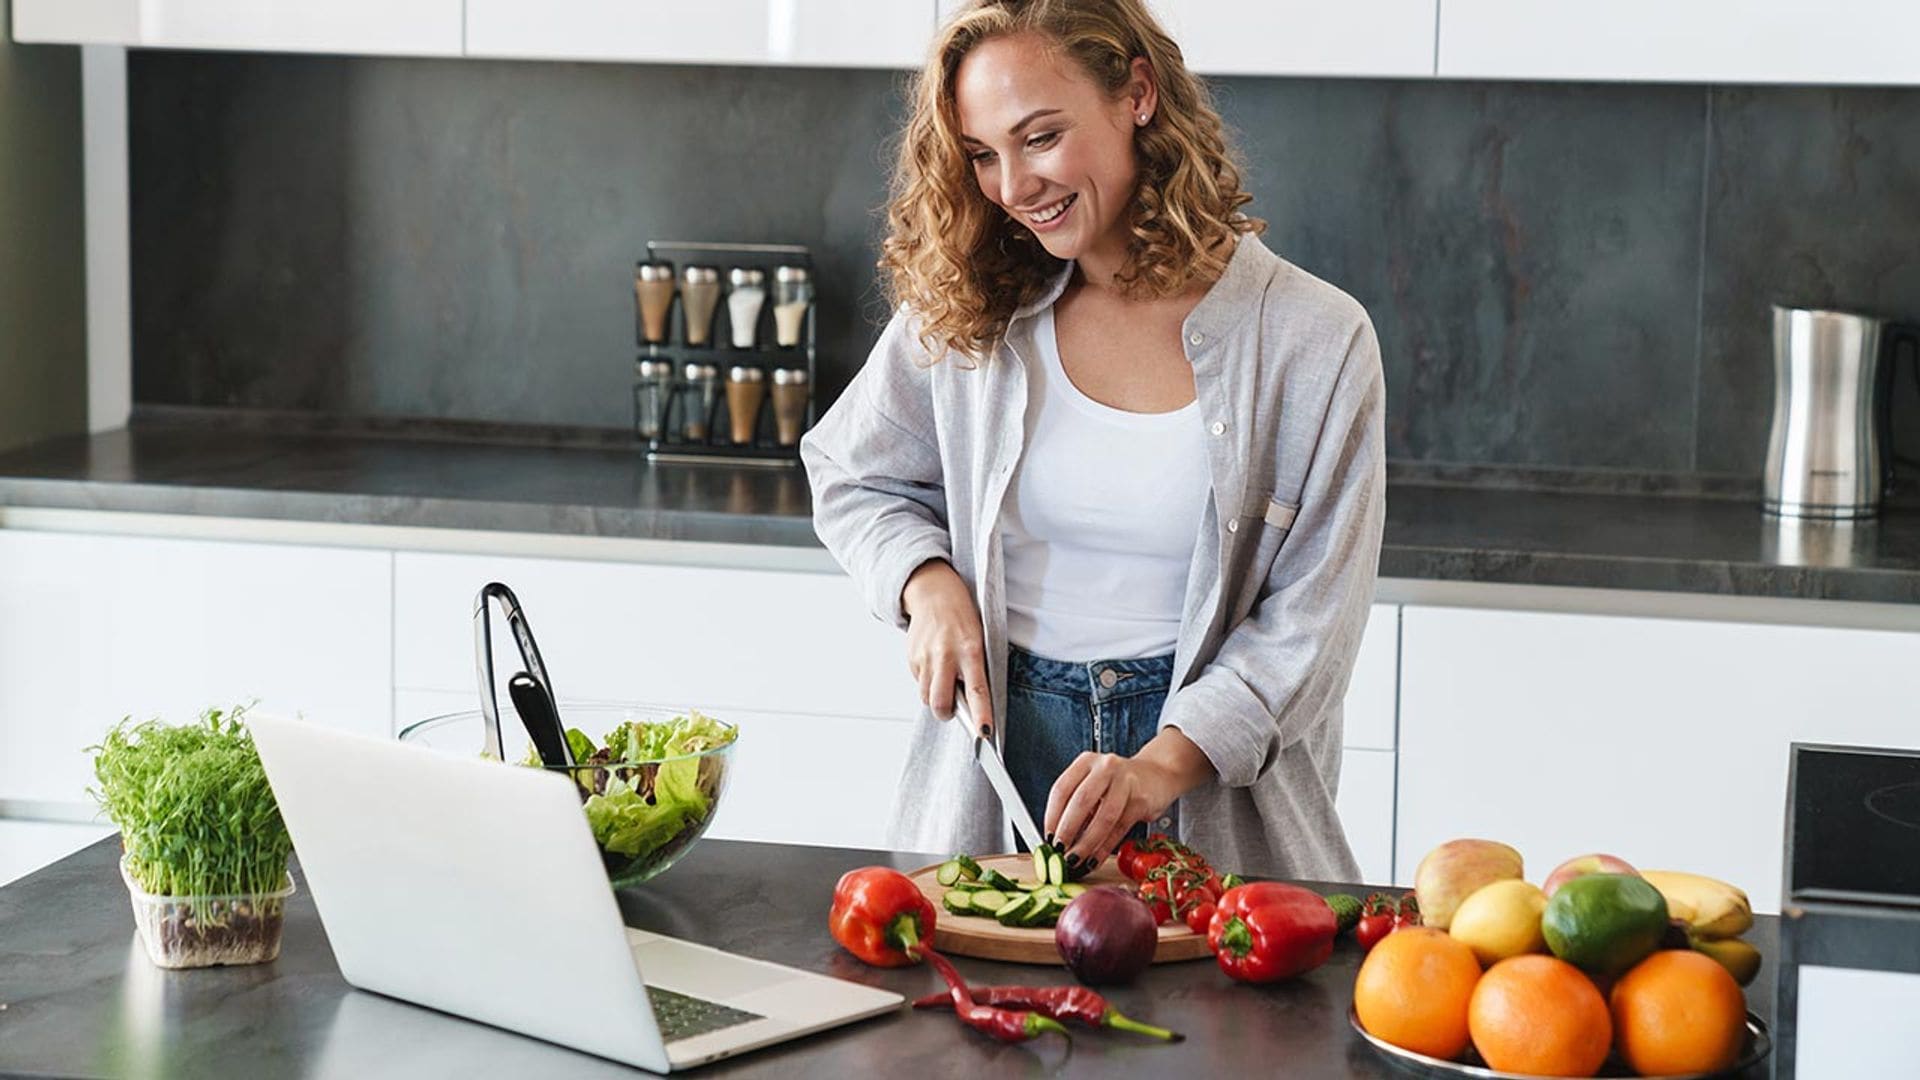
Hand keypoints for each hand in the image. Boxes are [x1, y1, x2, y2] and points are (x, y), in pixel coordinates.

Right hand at [901, 560, 992, 734]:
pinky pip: (918, 682)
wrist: (935, 592)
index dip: (981, 715)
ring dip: (935, 697)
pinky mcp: (911, 657)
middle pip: (940, 703)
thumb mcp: (979, 639)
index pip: (977, 691)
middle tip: (952, 710)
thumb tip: (972, 704)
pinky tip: (934, 664)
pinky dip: (926, 681)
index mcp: (970, 651)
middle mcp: (946, 655)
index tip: (984, 734)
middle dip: (946, 713)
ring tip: (944, 678)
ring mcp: (925, 657)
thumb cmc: (963, 618)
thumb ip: (975, 669)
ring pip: (926, 696)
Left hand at [1044, 727, 1213, 870]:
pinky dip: (1104, 848)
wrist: (1158, 774)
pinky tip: (1094, 859)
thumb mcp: (1094, 783)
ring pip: (1103, 817)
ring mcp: (1126, 782)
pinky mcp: (1141, 800)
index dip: (1052, 816)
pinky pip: (1119, 829)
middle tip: (1059, 851)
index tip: (1047, 837)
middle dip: (1067, 831)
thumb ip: (1076, 805)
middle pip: (1081, 801)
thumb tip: (1056, 838)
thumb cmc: (1119, 783)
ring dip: (1086, 843)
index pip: (1062, 789)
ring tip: (1075, 860)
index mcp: (1086, 762)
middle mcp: (1105, 767)